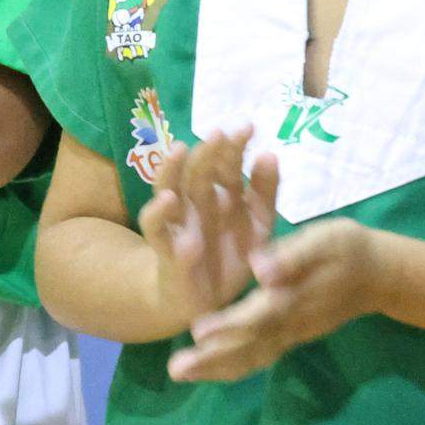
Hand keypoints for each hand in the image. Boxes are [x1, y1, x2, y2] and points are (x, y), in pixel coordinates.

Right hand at [139, 127, 279, 334]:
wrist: (203, 298)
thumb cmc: (229, 256)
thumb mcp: (256, 225)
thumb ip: (265, 192)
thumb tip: (269, 152)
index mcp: (218, 194)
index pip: (224, 164)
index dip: (234, 146)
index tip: (247, 126)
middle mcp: (194, 201)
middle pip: (197, 170)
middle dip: (208, 151)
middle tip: (219, 132)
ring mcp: (176, 222)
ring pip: (167, 188)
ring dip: (172, 169)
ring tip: (180, 150)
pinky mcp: (164, 246)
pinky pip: (155, 227)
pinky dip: (157, 212)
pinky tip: (168, 200)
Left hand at [169, 218, 381, 382]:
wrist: (380, 273)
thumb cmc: (345, 248)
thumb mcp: (322, 240)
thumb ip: (292, 257)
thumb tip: (262, 271)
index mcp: (292, 298)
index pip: (257, 316)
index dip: (229, 326)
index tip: (197, 333)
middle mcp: (290, 323)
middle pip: (249, 345)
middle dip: (212, 360)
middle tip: (175, 371)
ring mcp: (292, 333)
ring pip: (254, 356)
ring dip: (218, 368)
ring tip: (181, 375)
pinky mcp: (293, 335)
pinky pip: (261, 356)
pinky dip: (235, 366)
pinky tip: (209, 371)